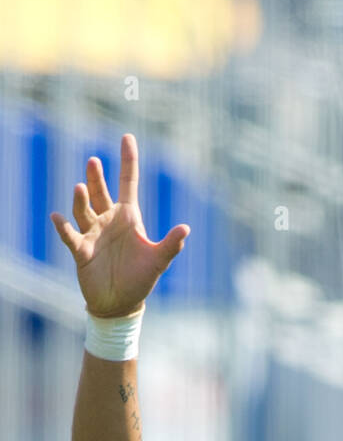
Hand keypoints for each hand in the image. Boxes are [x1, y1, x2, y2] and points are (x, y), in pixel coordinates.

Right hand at [50, 133, 189, 316]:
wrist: (120, 304)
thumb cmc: (140, 280)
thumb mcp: (157, 261)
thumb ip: (171, 245)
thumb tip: (186, 229)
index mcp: (128, 218)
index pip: (128, 182)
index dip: (128, 161)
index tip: (127, 137)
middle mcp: (109, 220)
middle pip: (101, 191)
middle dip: (96, 177)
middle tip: (94, 161)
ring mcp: (93, 233)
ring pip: (84, 210)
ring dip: (81, 199)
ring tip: (79, 187)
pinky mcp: (81, 250)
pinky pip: (70, 236)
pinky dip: (64, 228)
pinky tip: (58, 218)